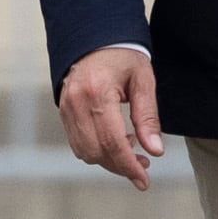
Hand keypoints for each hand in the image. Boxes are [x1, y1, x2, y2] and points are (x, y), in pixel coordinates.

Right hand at [56, 44, 165, 190]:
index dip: (129, 166)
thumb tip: (155, 151)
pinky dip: (96, 150)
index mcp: (98, 93)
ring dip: (108, 160)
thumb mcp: (143, 81)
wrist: (92, 37)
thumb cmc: (123, 56)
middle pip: (96, 152)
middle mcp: (76, 103)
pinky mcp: (62, 111)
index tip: (144, 180)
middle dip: (121, 166)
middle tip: (144, 164)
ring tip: (131, 151)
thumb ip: (148, 117)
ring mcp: (65, 108)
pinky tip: (114, 140)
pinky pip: (77, 142)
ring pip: (84, 151)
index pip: (113, 142)